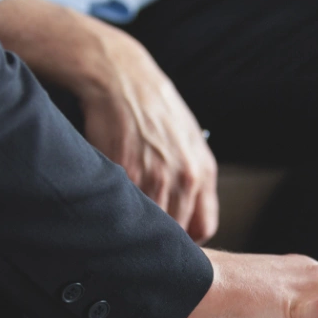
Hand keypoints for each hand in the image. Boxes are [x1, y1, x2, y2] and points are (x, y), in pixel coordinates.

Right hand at [78, 31, 218, 241]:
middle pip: (175, 231)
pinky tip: (113, 199)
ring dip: (137, 225)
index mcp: (203, 171)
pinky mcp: (124, 171)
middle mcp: (184, 177)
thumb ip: (193, 178)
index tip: (173, 238)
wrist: (123, 79)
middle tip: (144, 230)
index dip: (187, 239)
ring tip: (127, 216)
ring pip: (149, 224)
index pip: (204, 227)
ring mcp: (154, 176)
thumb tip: (187, 215)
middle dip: (160, 235)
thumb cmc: (155, 108)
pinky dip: (117, 209)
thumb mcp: (189, 140)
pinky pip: (124, 207)